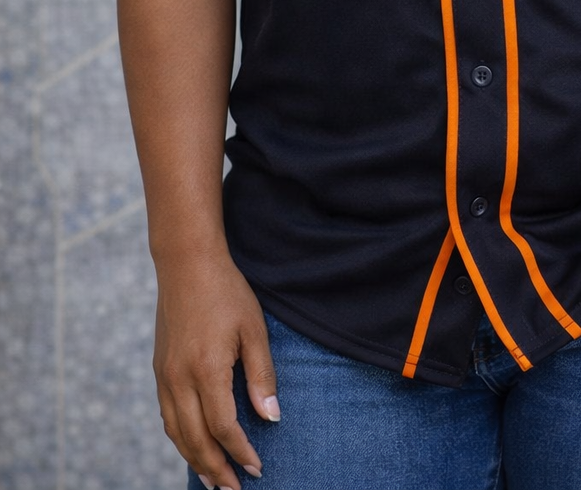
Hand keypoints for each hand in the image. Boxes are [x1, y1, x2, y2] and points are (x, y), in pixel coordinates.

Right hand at [153, 250, 279, 489]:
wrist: (186, 263)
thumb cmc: (226, 292)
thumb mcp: (254, 329)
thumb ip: (262, 376)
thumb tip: (271, 418)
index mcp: (206, 370)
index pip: (223, 427)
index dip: (241, 452)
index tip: (257, 468)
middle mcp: (179, 379)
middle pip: (195, 439)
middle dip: (216, 469)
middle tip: (234, 489)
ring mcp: (164, 375)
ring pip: (176, 433)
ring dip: (194, 460)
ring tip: (213, 480)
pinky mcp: (159, 369)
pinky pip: (166, 416)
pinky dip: (179, 438)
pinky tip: (192, 446)